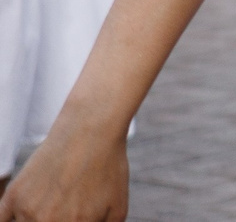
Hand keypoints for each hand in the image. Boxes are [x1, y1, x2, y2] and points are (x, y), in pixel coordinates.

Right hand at [0, 115, 128, 221]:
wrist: (90, 131)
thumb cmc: (109, 169)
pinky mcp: (13, 197)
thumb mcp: (117, 208)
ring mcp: (28, 211)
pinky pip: (2, 220)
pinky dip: (9, 220)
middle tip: (58, 214)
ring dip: (34, 221)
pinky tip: (19, 216)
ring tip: (50, 206)